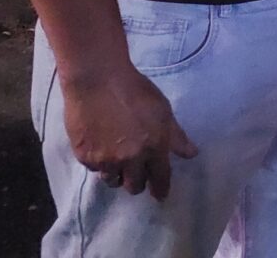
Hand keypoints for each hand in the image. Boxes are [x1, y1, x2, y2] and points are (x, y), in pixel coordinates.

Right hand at [63, 67, 196, 200]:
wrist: (98, 81)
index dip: (161, 188)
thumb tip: (191, 154)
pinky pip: (95, 169)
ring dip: (118, 174)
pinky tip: (101, 145)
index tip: (161, 195)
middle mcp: (130, 158)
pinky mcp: (85, 157)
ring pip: (113, 181)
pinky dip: (100, 162)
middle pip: (135, 186)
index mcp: (154, 146)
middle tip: (138, 172)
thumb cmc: (135, 91)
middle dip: (138, 182)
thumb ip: (176, 136)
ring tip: (118, 158)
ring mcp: (105, 160)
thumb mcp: (163, 110)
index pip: (160, 177)